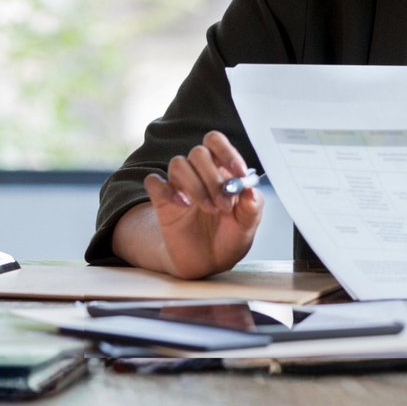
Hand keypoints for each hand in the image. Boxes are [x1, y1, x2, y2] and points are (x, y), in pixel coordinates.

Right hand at [141, 130, 262, 278]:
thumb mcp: (248, 224)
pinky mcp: (162, 201)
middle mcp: (199, 173)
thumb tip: (250, 189)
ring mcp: (180, 186)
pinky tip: (183, 205)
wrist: (209, 262)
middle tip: (224, 204)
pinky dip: (167, 190)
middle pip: (199, 152)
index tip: (239, 173)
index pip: (217, 142)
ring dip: (195, 185)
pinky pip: (154, 182)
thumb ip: (252, 205)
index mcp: (222, 170)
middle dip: (213, 177)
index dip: (227, 152)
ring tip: (209, 209)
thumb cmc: (230, 236)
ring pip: (178, 164)